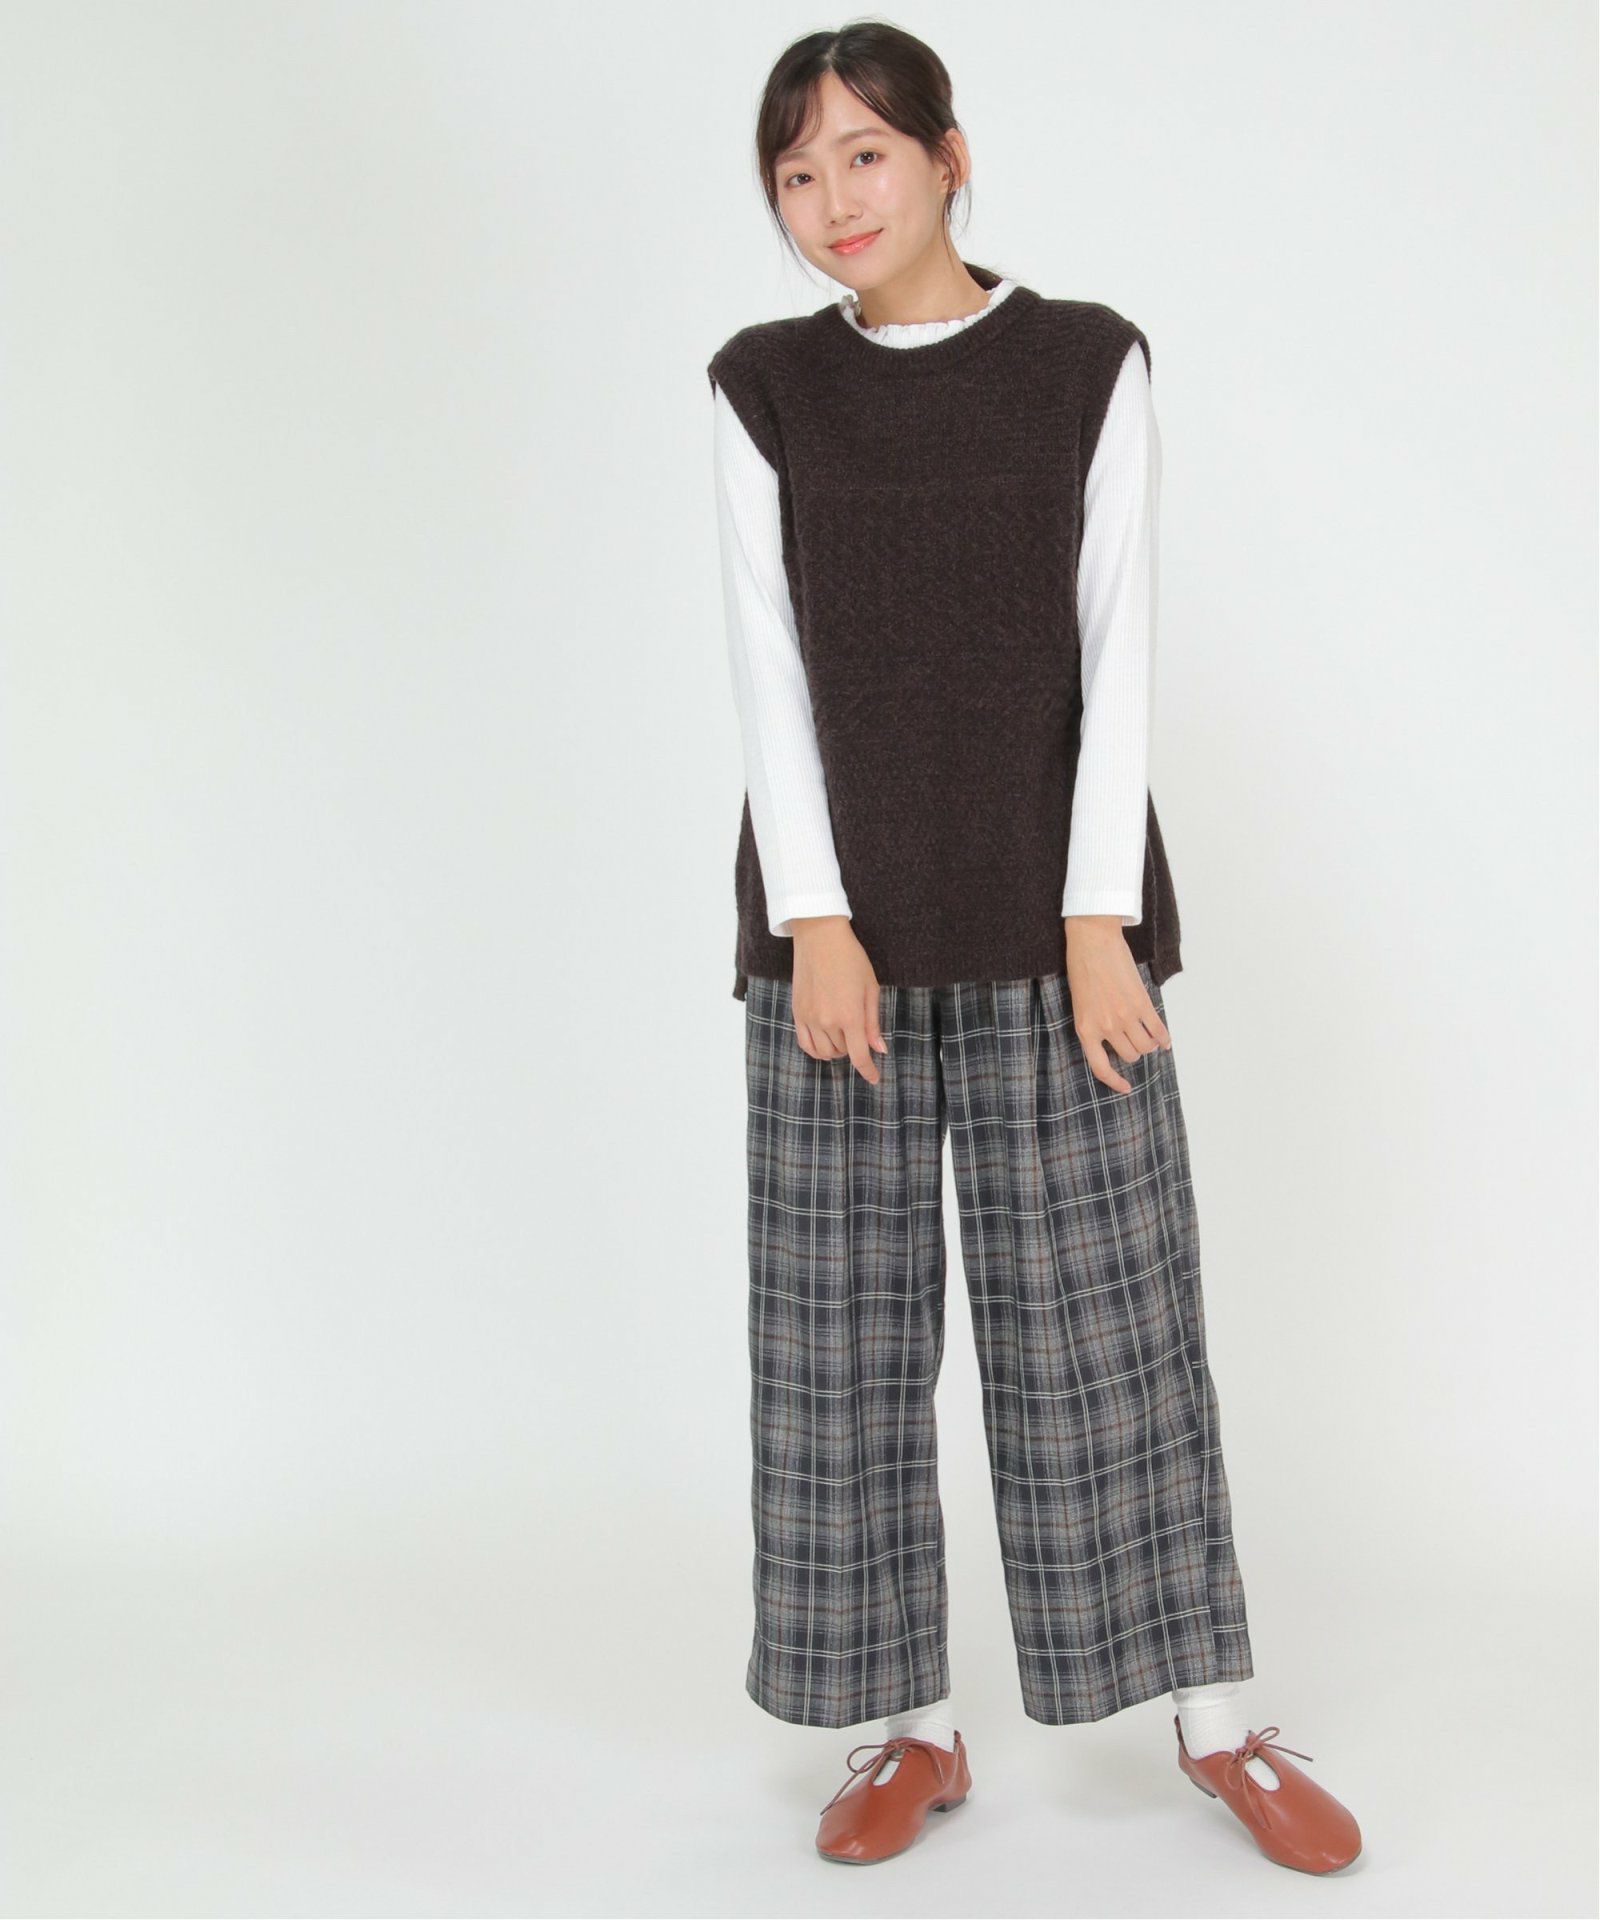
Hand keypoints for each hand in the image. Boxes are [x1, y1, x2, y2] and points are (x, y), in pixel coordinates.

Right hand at [788, 916, 888, 1083]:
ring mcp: (809, 1018)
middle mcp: (827, 1021)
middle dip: (854, 1049)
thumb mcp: (870, 988)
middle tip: (859, 1033)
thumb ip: (873, 1022)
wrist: (819, 937)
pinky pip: (805, 1044)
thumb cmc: (850, 959)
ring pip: (824, 1052)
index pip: (860, 1055)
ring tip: (843, 1035)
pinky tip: (824, 1043)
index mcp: (850, 1016)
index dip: (869, 1071)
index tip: (875, 1078)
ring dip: (836, 1050)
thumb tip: (879, 1048)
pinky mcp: (797, 1012)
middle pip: (842, 1053)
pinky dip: (816, 1049)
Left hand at [1063, 915, 1170, 1094]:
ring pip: (1145, 1046)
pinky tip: (1166, 1041)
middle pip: (1129, 1055)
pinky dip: (1164, 1038)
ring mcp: (1125, 1016)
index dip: (1114, 1082)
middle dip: (1133, 1052)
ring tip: (1148, 1039)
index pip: (1100, 1067)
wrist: (1092, 941)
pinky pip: (1158, 1029)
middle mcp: (1106, 1027)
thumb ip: (1094, 1024)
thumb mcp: (1080, 1003)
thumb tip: (1114, 1042)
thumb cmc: (1082, 969)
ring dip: (1149, 1045)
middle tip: (1134, 1043)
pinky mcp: (1141, 1003)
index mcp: (1085, 1029)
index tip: (1126, 1087)